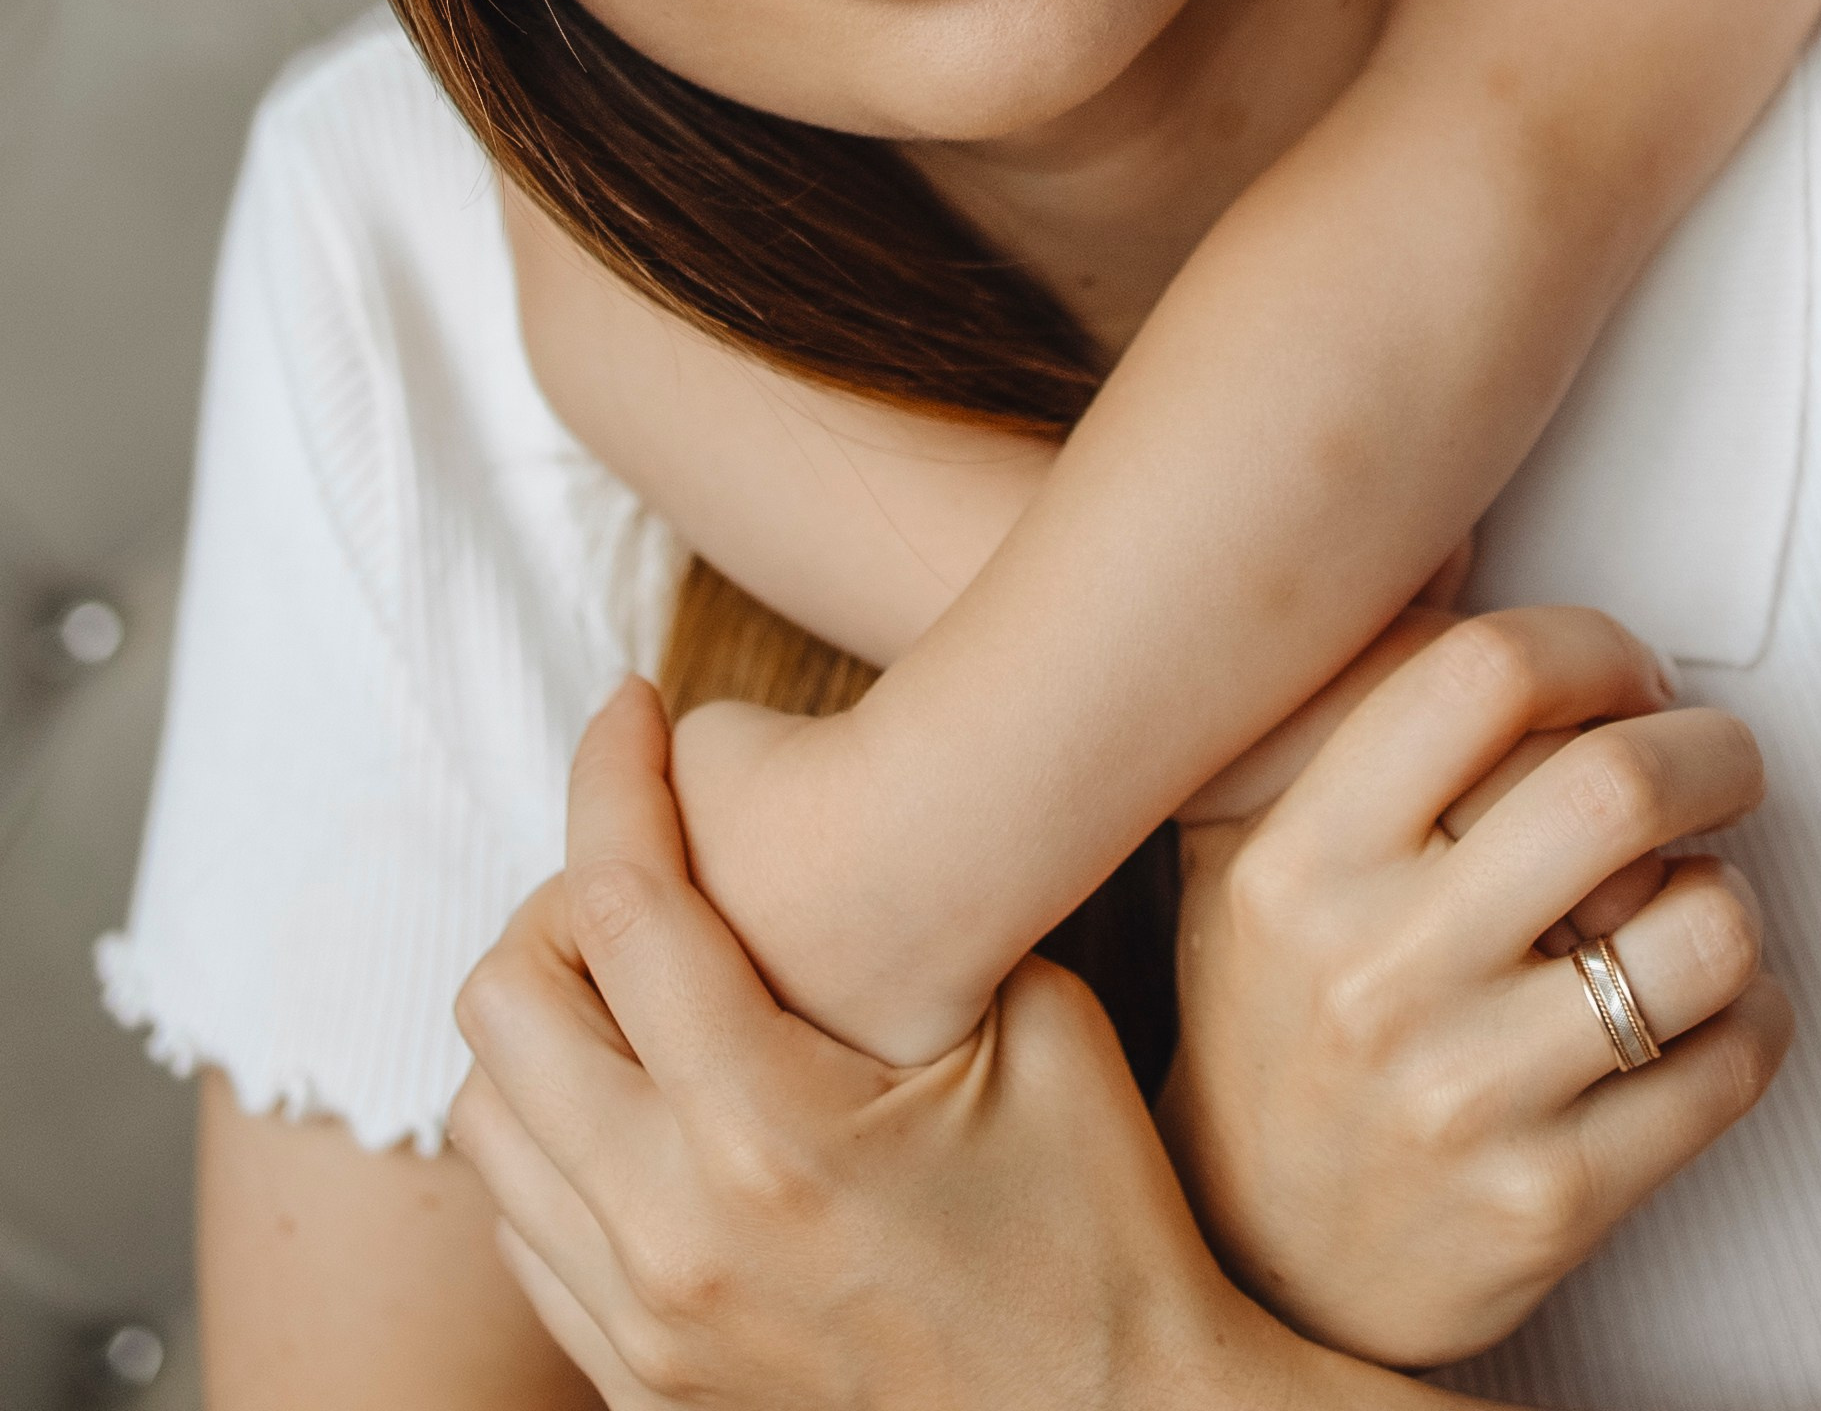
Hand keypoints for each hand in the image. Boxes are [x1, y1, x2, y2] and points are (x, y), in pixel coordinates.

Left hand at [450, 683, 1346, 1410]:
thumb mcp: (1039, 1022)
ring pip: (489, 1124)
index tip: (633, 707)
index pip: (617, 901)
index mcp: (773, 1129)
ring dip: (549, 1023)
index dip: (613, 773)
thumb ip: (912, 919)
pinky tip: (650, 1099)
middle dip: (560, 898)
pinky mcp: (643, 1391)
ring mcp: (646, 1330)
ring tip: (645, 978)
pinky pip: (523, 1234)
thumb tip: (810, 820)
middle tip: (649, 863)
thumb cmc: (1102, 1216)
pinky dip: (554, 1141)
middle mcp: (674, 1235)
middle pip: (505, 1004)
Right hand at [1164, 605, 1791, 1368]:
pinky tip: (1718, 1008)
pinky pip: (1729, 1066)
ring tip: (1701, 900)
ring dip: (1734, 895)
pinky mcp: (1550, 1206)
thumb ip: (1333, 706)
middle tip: (1724, 759)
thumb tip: (1434, 523)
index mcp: (1298, 862)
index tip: (1629, 675)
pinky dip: (1761, 1017)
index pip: (1482, 672)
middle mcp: (1372, 973)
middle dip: (1713, 749)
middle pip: (1614, 783)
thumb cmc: (1280, 1007)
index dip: (1595, 647)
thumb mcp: (1251, 851)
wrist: (1256, 1255)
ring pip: (1701, 928)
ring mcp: (1463, 1098)